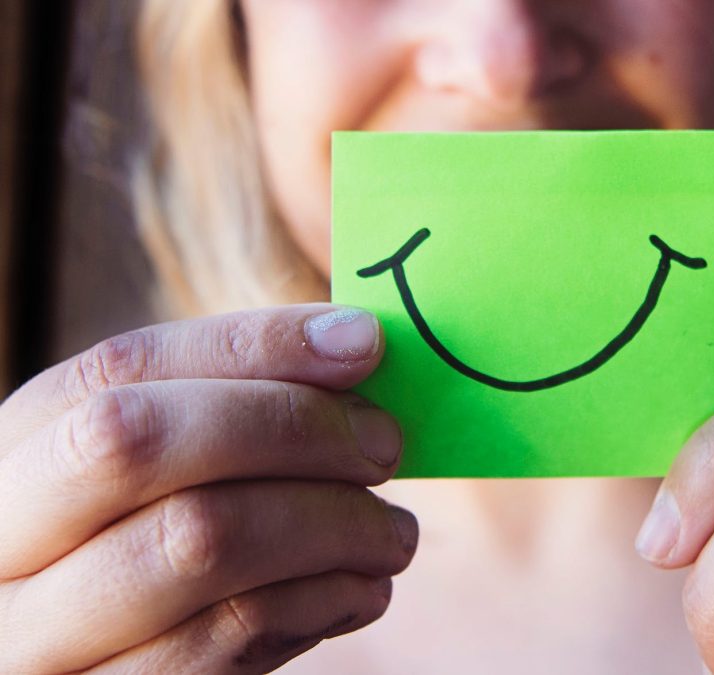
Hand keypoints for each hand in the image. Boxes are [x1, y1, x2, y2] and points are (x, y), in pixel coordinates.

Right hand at [0, 304, 417, 673]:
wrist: (113, 666)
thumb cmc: (157, 551)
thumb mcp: (164, 475)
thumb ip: (234, 408)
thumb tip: (353, 342)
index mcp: (18, 452)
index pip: (122, 368)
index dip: (253, 346)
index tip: (364, 343)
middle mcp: (2, 541)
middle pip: (142, 443)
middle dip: (292, 427)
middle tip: (385, 445)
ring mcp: (38, 638)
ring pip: (199, 542)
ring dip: (334, 525)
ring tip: (393, 532)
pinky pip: (227, 640)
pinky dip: (323, 601)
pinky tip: (362, 589)